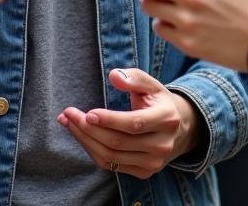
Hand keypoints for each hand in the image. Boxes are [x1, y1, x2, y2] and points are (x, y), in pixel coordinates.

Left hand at [57, 68, 200, 178]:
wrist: (179, 128)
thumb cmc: (157, 101)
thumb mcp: (150, 83)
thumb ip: (133, 77)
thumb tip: (114, 75)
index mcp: (167, 119)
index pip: (133, 124)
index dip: (109, 120)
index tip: (87, 112)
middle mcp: (162, 145)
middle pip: (118, 142)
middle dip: (88, 128)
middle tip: (68, 114)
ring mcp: (153, 163)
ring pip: (111, 156)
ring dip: (85, 140)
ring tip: (69, 123)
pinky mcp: (144, 172)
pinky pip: (111, 165)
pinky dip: (92, 150)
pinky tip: (82, 135)